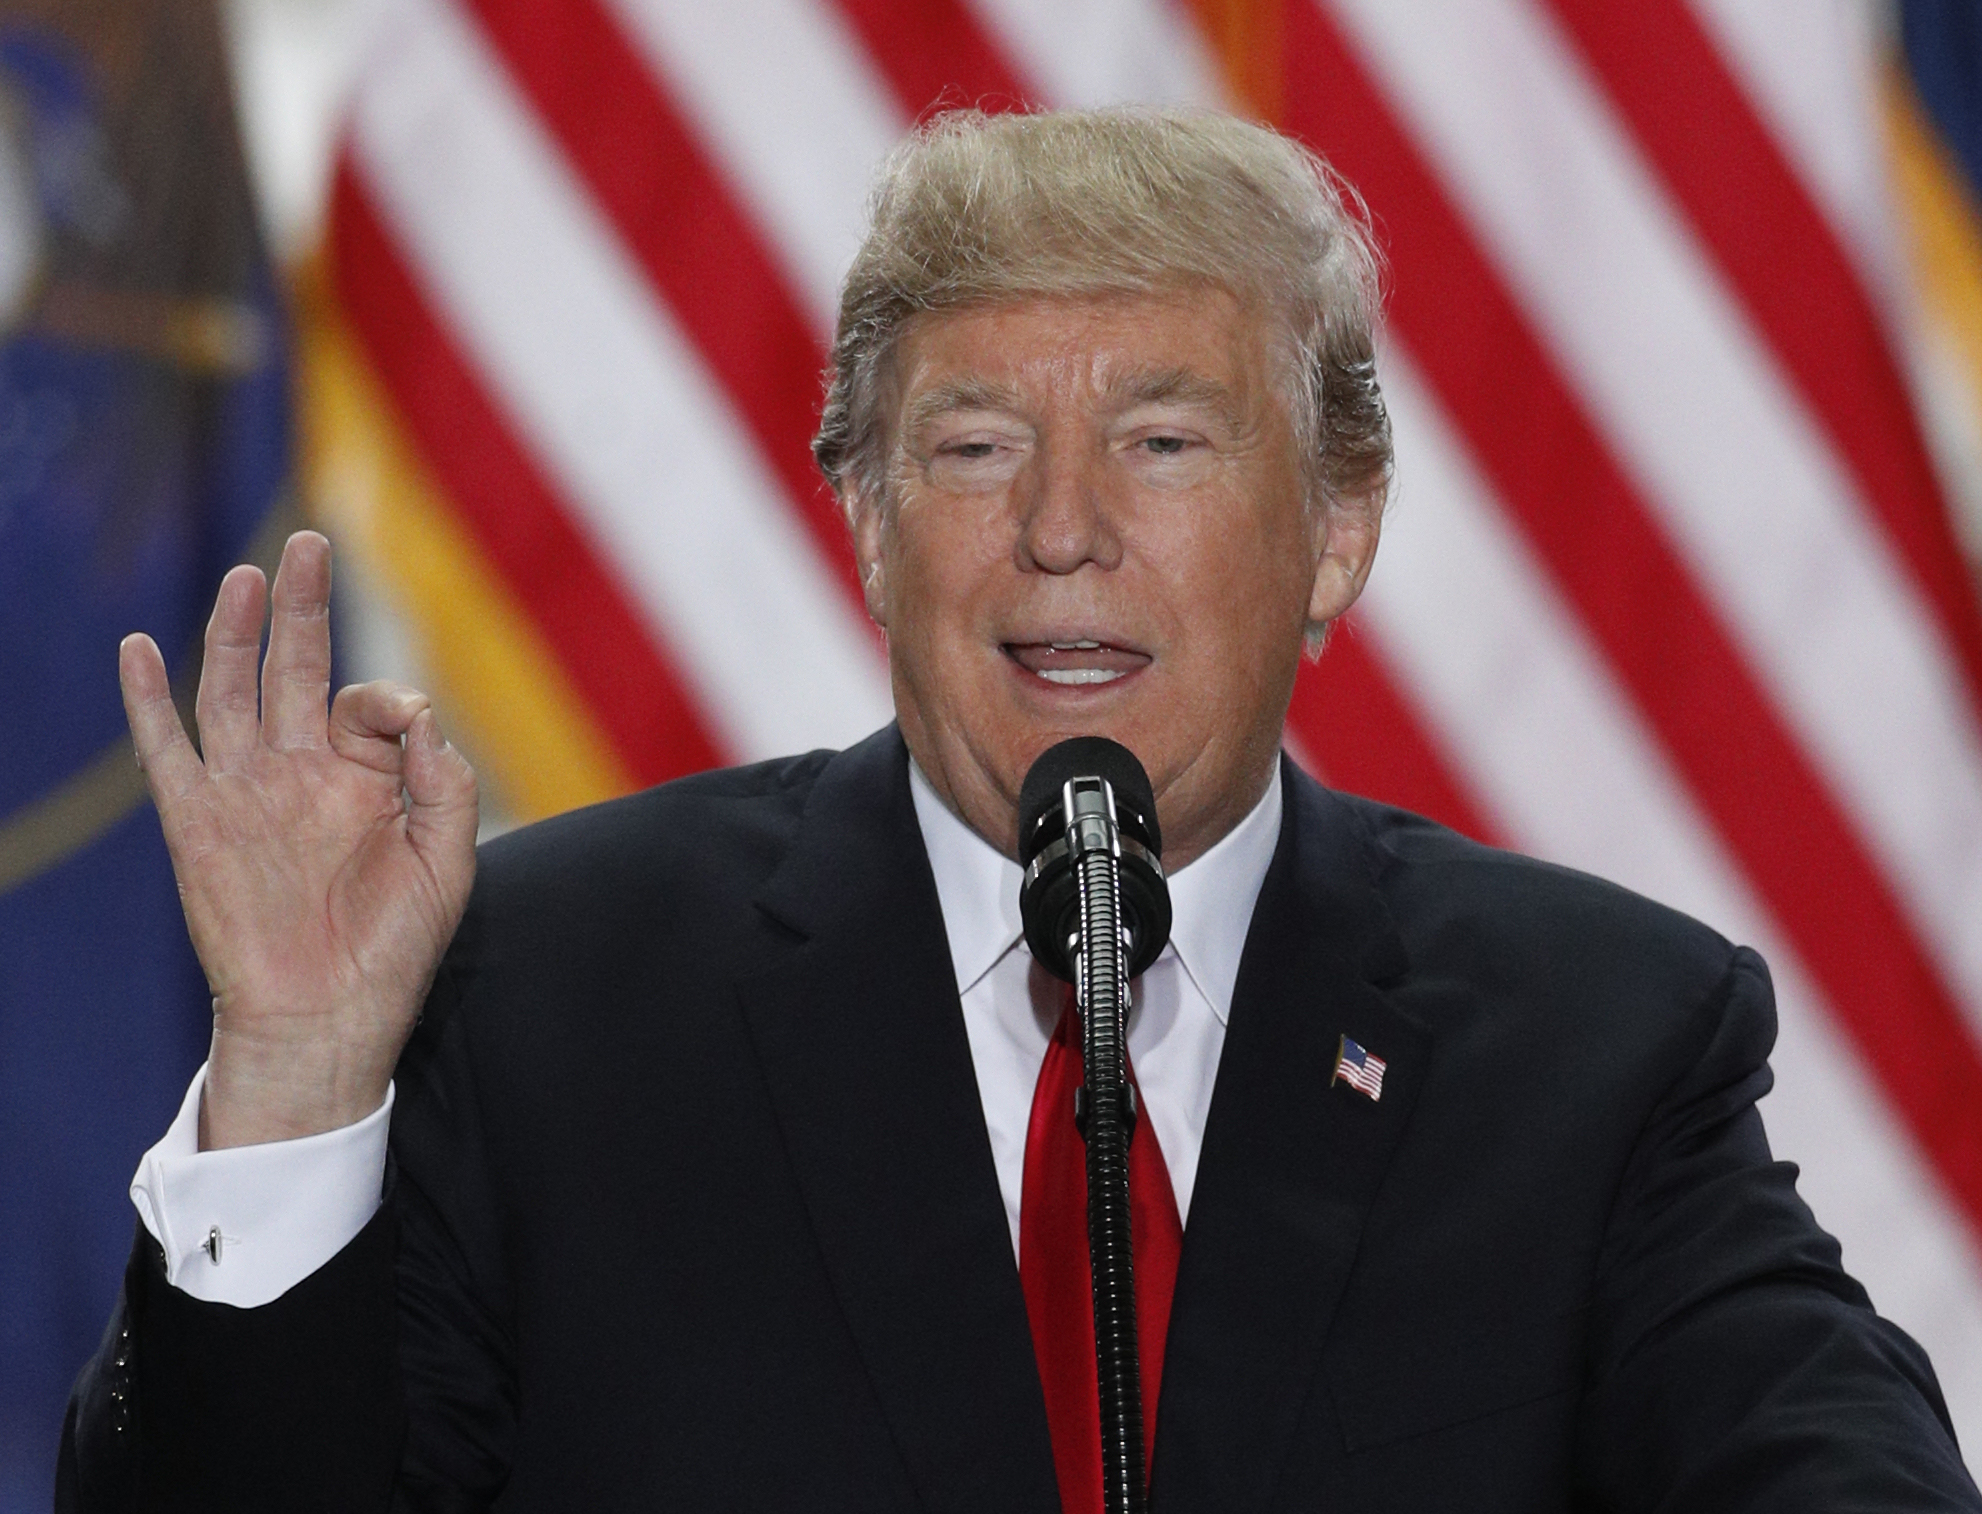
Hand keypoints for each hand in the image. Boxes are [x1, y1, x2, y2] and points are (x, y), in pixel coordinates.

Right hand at [119, 531, 478, 1148]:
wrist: (326, 1020)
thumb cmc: (393, 952)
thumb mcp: (449, 864)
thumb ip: (448, 785)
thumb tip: (424, 718)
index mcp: (368, 781)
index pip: (370, 704)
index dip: (388, 700)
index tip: (404, 726)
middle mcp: (304, 776)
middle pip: (295, 670)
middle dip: (301, 608)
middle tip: (307, 545)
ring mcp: (248, 794)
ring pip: (233, 693)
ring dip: (235, 633)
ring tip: (246, 577)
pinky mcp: (199, 825)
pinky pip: (168, 753)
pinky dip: (150, 701)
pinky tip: (140, 650)